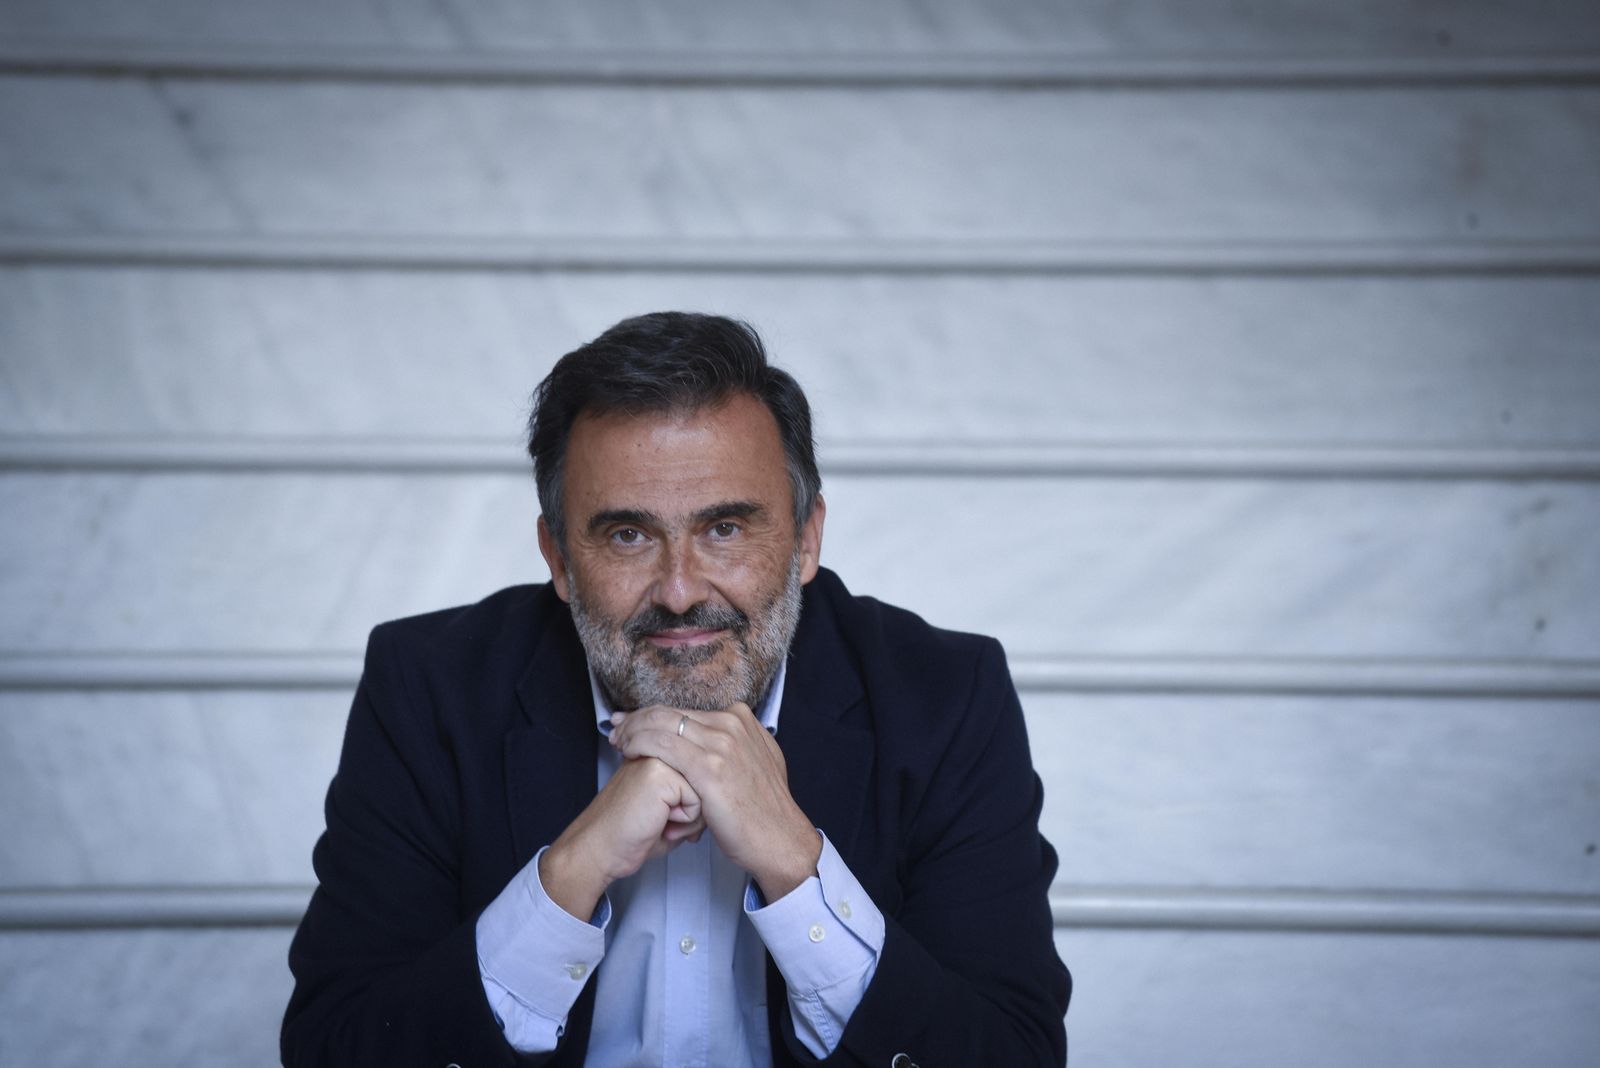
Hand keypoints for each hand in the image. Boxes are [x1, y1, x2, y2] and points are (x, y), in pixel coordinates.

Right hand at [539, 755, 703, 919]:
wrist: (601, 848)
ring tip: (661, 821)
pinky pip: (698, 800)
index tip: (665, 813)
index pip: (705, 769)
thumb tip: (721, 786)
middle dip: (695, 808)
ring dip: (691, 814)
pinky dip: (684, 820)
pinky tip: (659, 822)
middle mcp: (660, 746)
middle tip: (663, 819)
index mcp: (662, 749)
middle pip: (709, 777)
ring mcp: (659, 755)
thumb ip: (695, 788)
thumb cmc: (634, 833)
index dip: (694, 800)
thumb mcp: (671, 804)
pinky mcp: (659, 773)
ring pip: (707, 787)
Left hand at [607, 704, 821, 901]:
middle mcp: (731, 724)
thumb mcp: (757, 762)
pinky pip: (661, 744)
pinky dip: (638, 743)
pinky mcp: (709, 767)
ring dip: (632, 730)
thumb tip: (714, 739)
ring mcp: (721, 743)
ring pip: (661, 722)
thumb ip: (736, 745)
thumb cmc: (763, 811)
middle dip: (637, 719)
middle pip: (669, 711)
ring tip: (617, 741)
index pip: (684, 710)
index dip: (653, 715)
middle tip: (617, 729)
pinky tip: (627, 751)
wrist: (779, 839)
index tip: (633, 723)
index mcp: (740, 719)